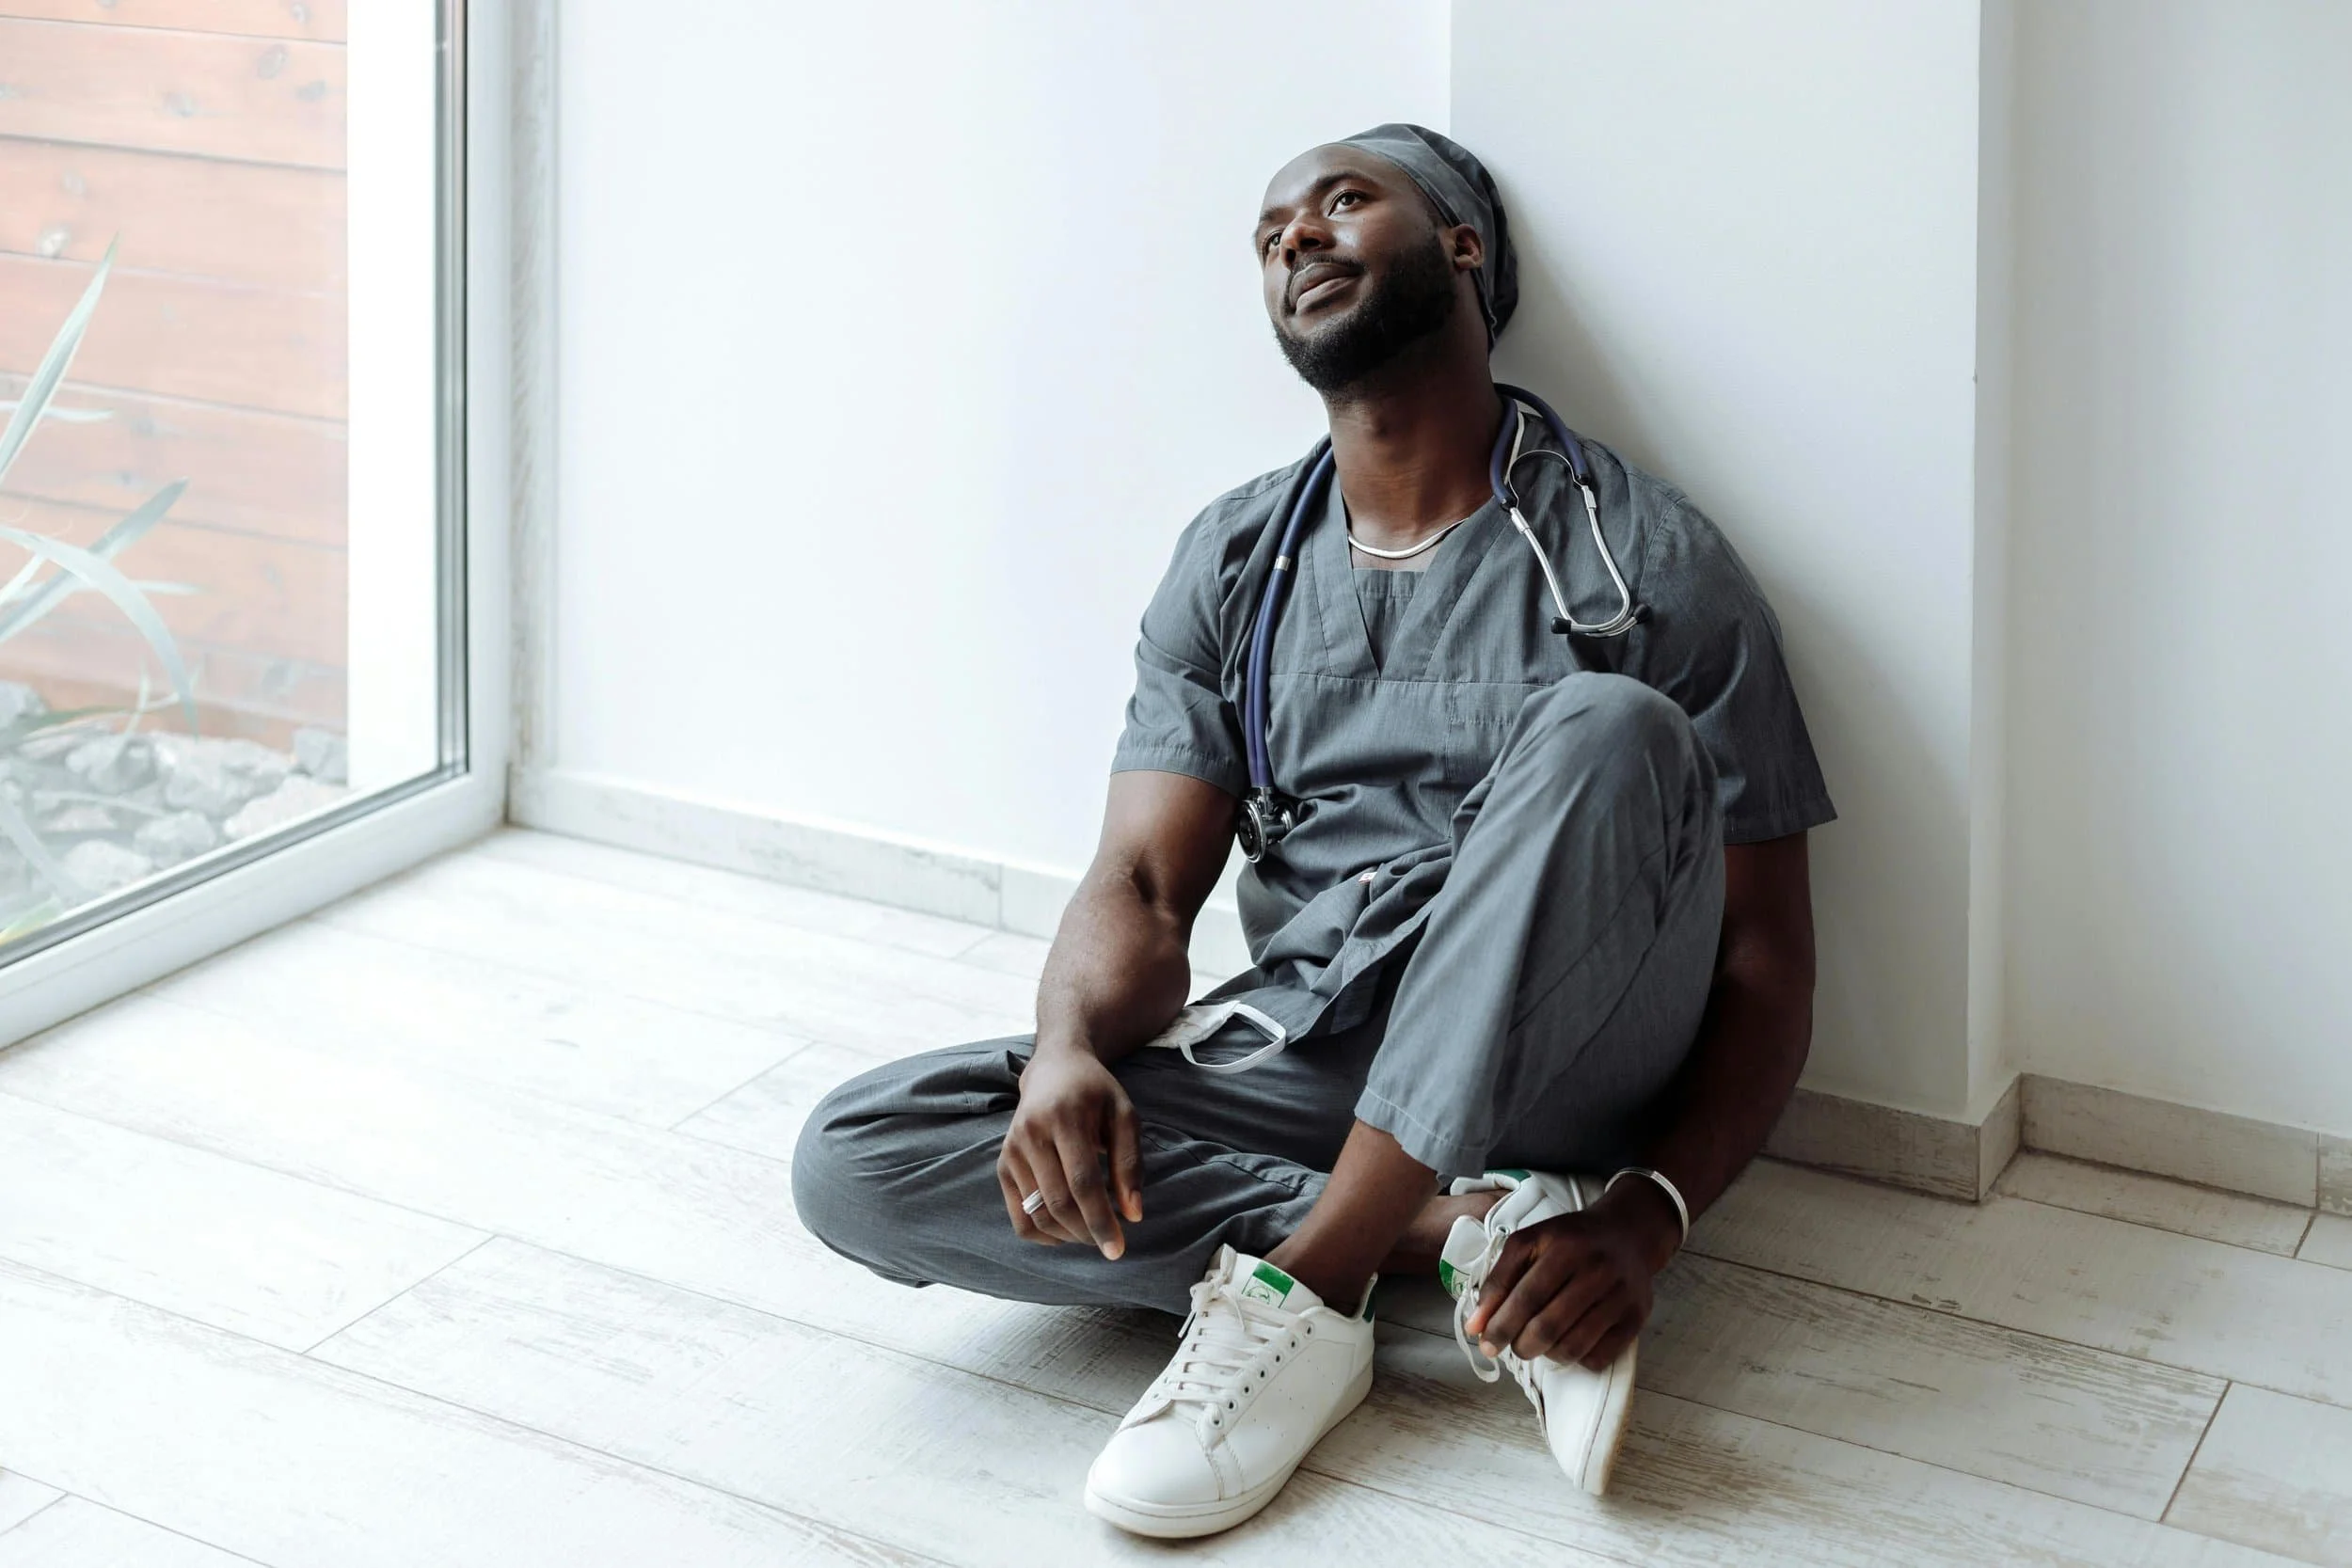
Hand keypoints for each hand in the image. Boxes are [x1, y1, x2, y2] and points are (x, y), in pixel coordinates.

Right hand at [997, 1046, 1142, 1257]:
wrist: (1054, 1068)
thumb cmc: (1095, 1093)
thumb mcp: (1124, 1115)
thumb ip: (1130, 1163)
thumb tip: (1133, 1214)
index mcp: (1065, 1117)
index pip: (1082, 1182)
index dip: (1100, 1220)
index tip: (1118, 1249)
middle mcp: (1031, 1134)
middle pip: (1058, 1202)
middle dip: (1086, 1232)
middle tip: (1109, 1242)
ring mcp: (1012, 1150)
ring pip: (1037, 1213)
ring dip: (1068, 1235)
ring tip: (1092, 1231)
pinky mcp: (1002, 1165)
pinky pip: (1018, 1216)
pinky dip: (1043, 1233)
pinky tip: (1066, 1230)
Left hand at [1463, 1184, 1679, 1369]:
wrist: (1627, 1233)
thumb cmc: (1570, 1240)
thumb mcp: (1529, 1243)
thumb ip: (1499, 1280)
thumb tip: (1475, 1326)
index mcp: (1564, 1246)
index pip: (1525, 1297)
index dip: (1500, 1325)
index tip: (1485, 1342)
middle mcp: (1596, 1270)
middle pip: (1547, 1326)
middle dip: (1520, 1345)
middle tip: (1512, 1346)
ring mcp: (1620, 1296)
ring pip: (1572, 1347)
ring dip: (1545, 1354)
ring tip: (1537, 1344)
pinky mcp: (1636, 1317)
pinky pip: (1598, 1357)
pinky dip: (1575, 1359)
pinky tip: (1567, 1343)